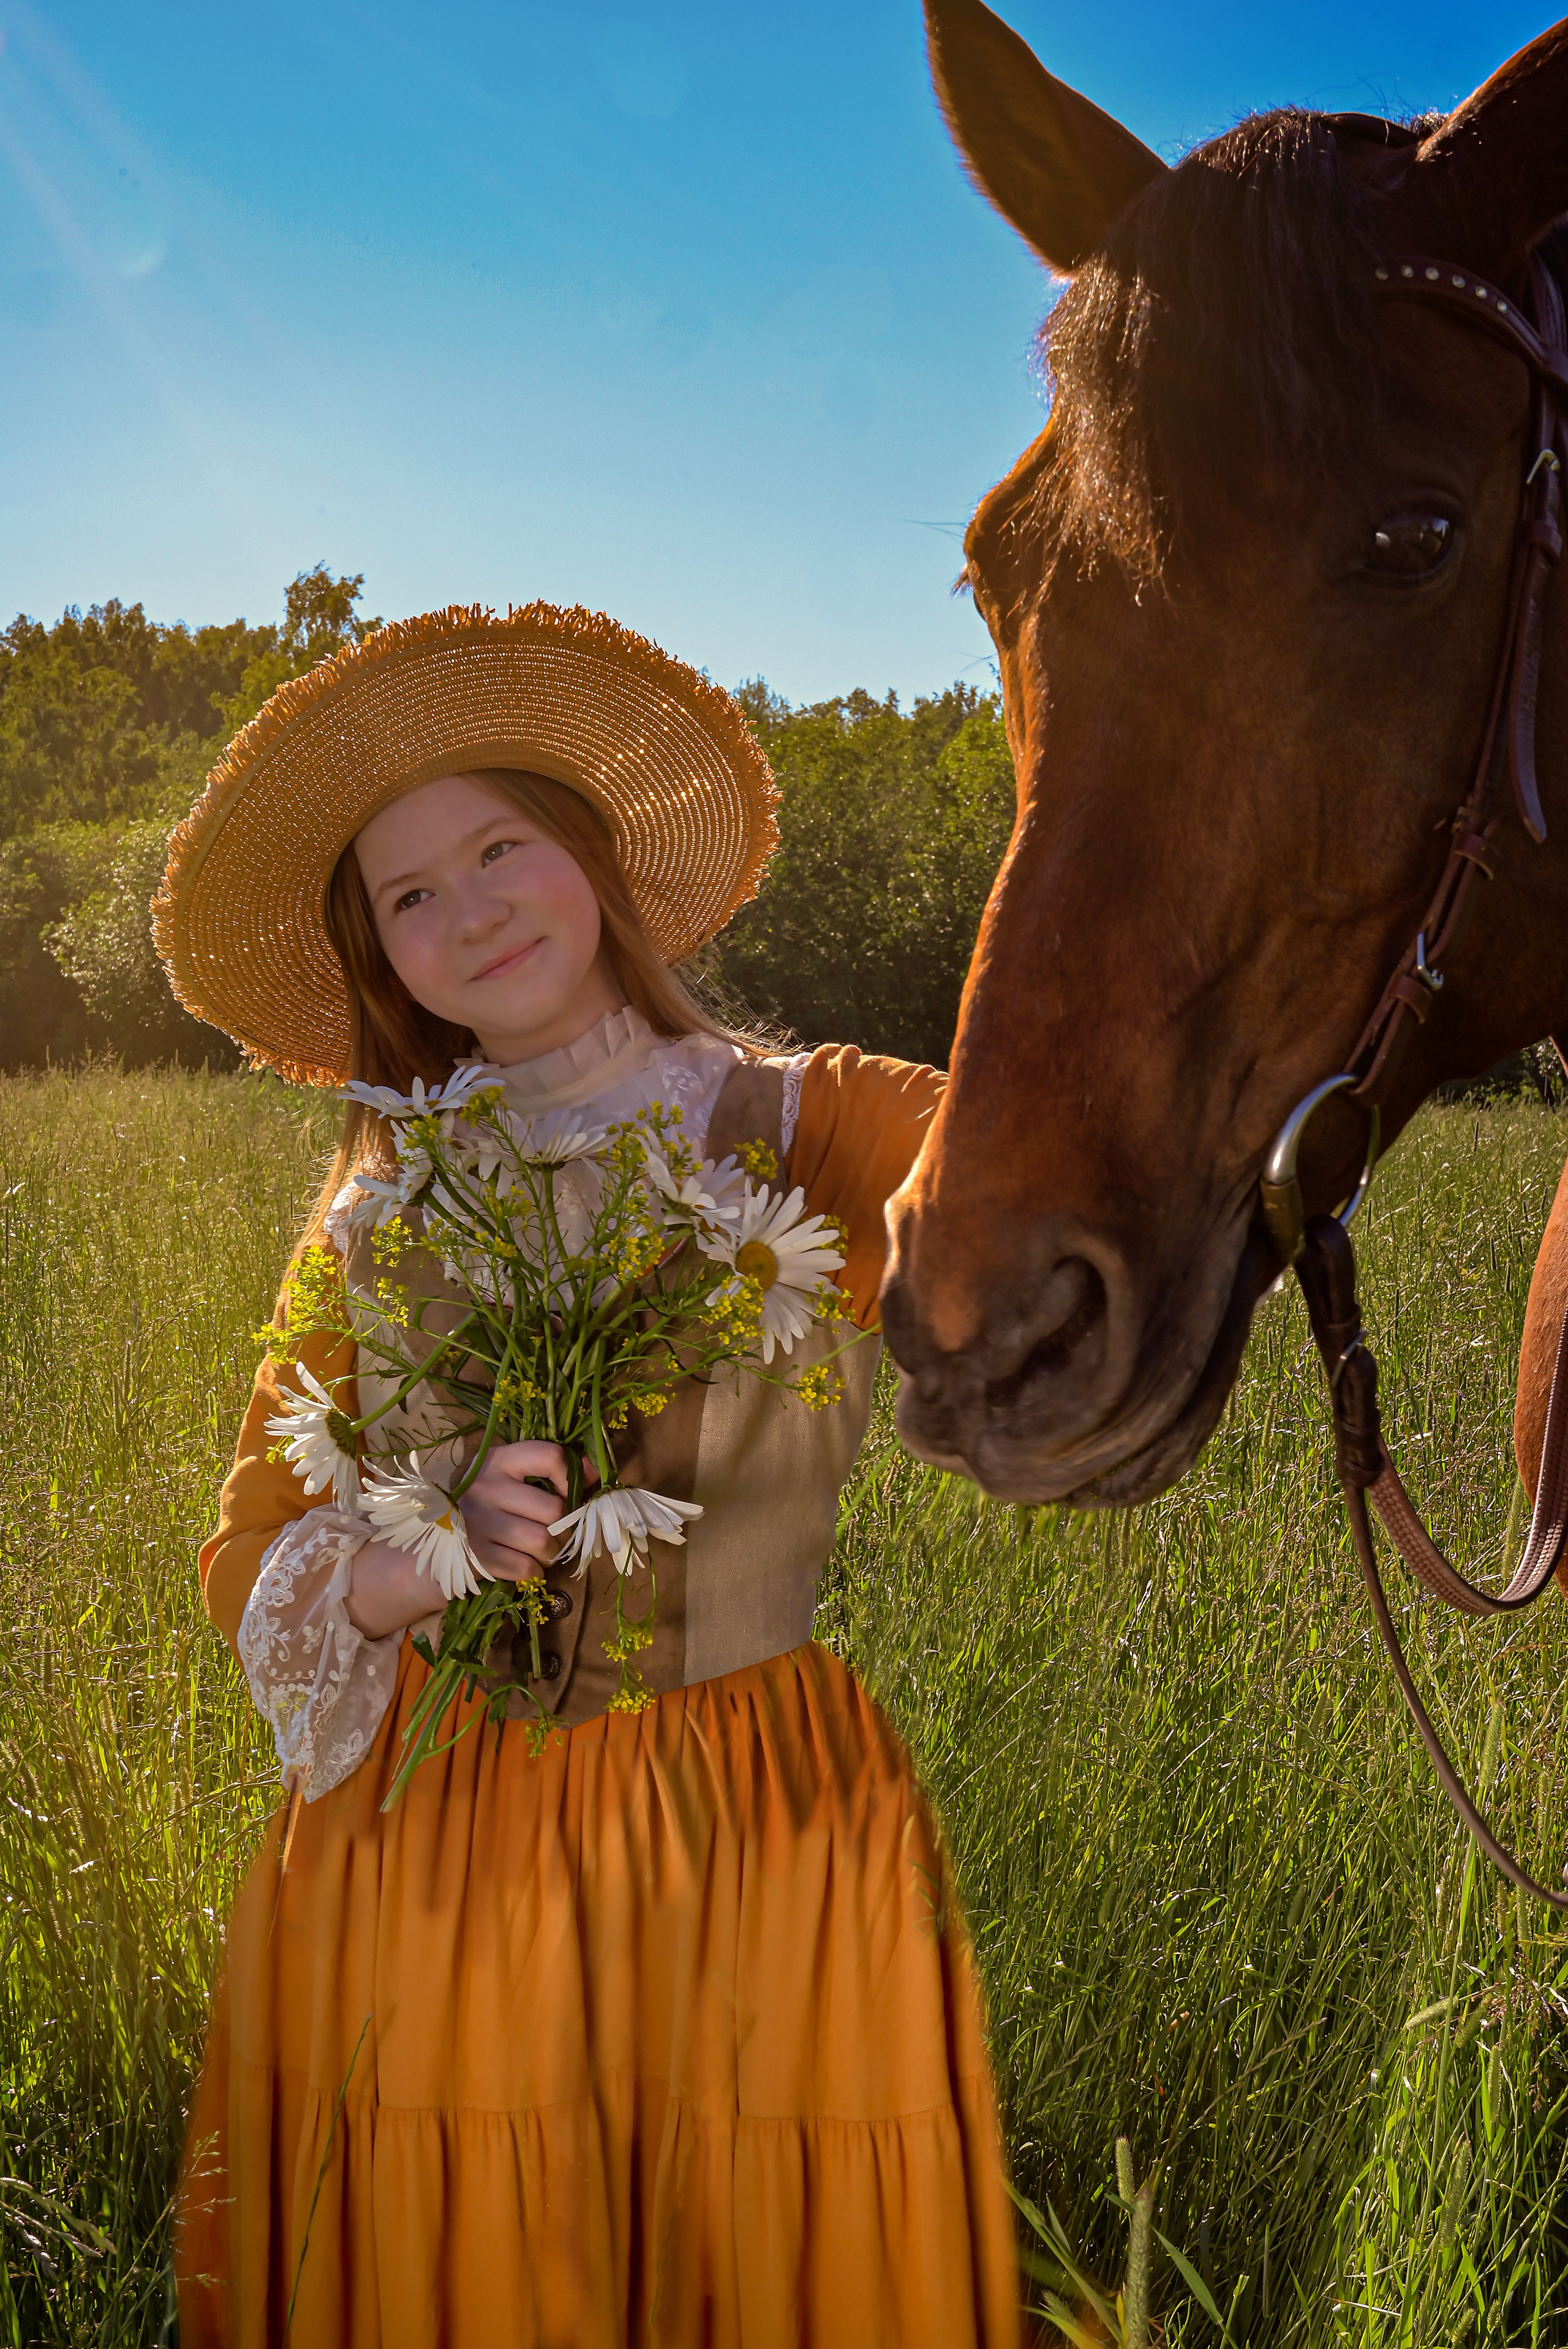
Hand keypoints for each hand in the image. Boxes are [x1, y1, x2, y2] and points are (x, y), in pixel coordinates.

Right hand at [343, 1442, 592, 1642]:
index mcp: (497, 1459)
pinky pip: (527, 1568)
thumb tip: (593, 1472)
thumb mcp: (506, 1474)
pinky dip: (535, 1570)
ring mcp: (478, 1524)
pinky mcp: (476, 1557)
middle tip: (555, 1530)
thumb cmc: (483, 1501)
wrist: (431, 1536)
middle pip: (554, 1509)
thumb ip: (546, 1469)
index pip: (550, 1456)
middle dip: (564, 1526)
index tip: (574, 1490)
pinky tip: (526, 1563)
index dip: (572, 1476)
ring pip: (544, 1542)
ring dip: (552, 1552)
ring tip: (542, 1549)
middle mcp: (487, 1488)